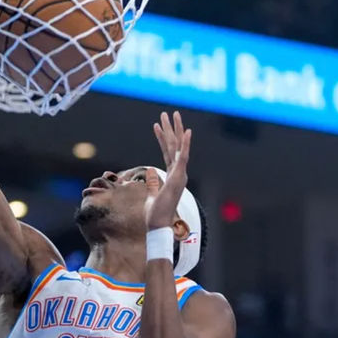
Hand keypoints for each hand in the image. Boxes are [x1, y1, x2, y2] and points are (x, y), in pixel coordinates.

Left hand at [145, 111, 191, 230]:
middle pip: (173, 146)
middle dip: (170, 129)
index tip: (156, 125)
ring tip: (172, 114)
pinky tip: (186, 131)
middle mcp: (177, 172)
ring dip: (176, 130)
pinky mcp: (178, 177)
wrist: (158, 224)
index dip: (162, 138)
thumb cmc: (155, 213)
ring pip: (177, 147)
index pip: (166, 152)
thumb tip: (151, 172)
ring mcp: (179, 174)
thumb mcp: (152, 194)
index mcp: (171, 175)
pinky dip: (185, 144)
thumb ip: (154, 182)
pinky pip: (182, 157)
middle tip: (167, 113)